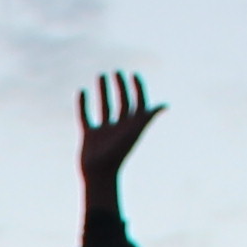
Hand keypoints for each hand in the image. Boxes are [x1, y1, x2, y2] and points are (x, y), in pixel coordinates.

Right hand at [77, 71, 160, 195]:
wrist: (100, 174)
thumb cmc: (118, 153)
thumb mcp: (134, 132)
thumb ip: (148, 117)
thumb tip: (165, 105)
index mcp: (133, 126)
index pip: (139, 104)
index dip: (138, 89)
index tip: (134, 75)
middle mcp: (120, 127)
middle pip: (123, 103)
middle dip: (122, 87)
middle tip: (117, 72)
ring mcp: (104, 131)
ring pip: (105, 107)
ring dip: (104, 91)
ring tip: (101, 75)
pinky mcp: (90, 136)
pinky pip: (86, 116)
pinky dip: (83, 104)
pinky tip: (82, 91)